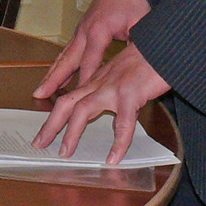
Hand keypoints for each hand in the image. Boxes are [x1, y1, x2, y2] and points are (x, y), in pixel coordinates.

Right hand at [33, 0, 152, 101]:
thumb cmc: (133, 1)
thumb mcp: (141, 24)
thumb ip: (137, 47)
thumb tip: (140, 67)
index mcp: (99, 31)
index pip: (90, 62)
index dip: (85, 82)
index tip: (80, 100)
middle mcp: (84, 32)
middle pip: (67, 61)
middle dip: (53, 80)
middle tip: (40, 95)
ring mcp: (80, 32)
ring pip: (63, 57)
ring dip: (51, 75)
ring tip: (40, 91)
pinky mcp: (81, 32)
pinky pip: (67, 53)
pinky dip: (59, 67)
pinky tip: (55, 80)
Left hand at [33, 43, 170, 163]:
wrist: (166, 46)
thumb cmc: (150, 60)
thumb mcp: (124, 75)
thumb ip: (115, 92)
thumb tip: (114, 114)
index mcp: (97, 79)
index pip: (69, 98)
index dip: (54, 115)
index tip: (44, 132)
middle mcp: (100, 83)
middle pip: (66, 103)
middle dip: (50, 125)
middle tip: (39, 144)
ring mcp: (113, 88)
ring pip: (83, 110)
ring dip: (72, 134)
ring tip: (65, 154)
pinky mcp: (132, 95)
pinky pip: (123, 124)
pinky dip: (118, 143)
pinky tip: (113, 159)